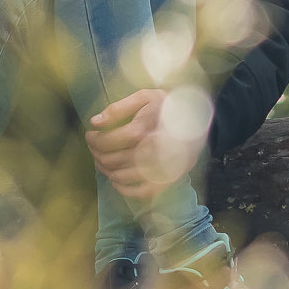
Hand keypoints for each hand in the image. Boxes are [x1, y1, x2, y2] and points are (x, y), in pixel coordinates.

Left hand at [87, 89, 211, 200]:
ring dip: (106, 171)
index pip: (108, 141)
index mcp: (144, 129)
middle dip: (97, 155)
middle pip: (112, 160)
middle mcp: (152, 151)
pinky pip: (141, 192)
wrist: (199, 118)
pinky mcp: (168, 179)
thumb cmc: (168, 105)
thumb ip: (119, 108)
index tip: (90, 134)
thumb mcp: (145, 96)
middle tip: (94, 148)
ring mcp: (160, 168)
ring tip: (102, 161)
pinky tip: (116, 181)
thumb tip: (95, 122)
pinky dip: (124, 189)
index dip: (93, 140)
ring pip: (122, 177)